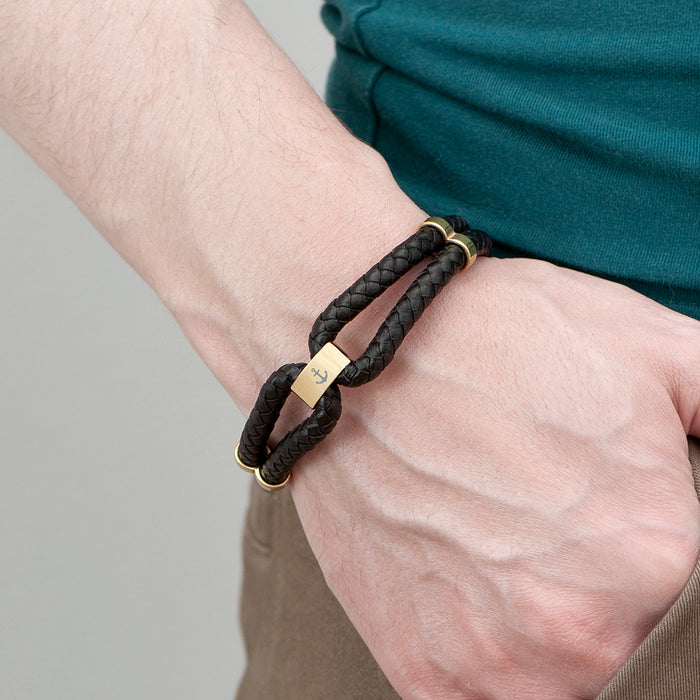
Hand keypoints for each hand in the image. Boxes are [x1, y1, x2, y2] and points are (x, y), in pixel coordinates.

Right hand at [288, 257, 699, 698]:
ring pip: (568, 689)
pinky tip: (482, 586)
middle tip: (581, 546)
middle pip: (641, 660)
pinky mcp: (419, 668)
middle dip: (626, 607)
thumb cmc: (496, 338)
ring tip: (529, 565)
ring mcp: (487, 663)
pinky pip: (487, 698)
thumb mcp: (656, 347)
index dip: (678, 572)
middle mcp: (576, 634)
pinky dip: (498, 656)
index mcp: (655, 558)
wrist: (354, 354)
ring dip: (563, 644)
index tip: (643, 540)